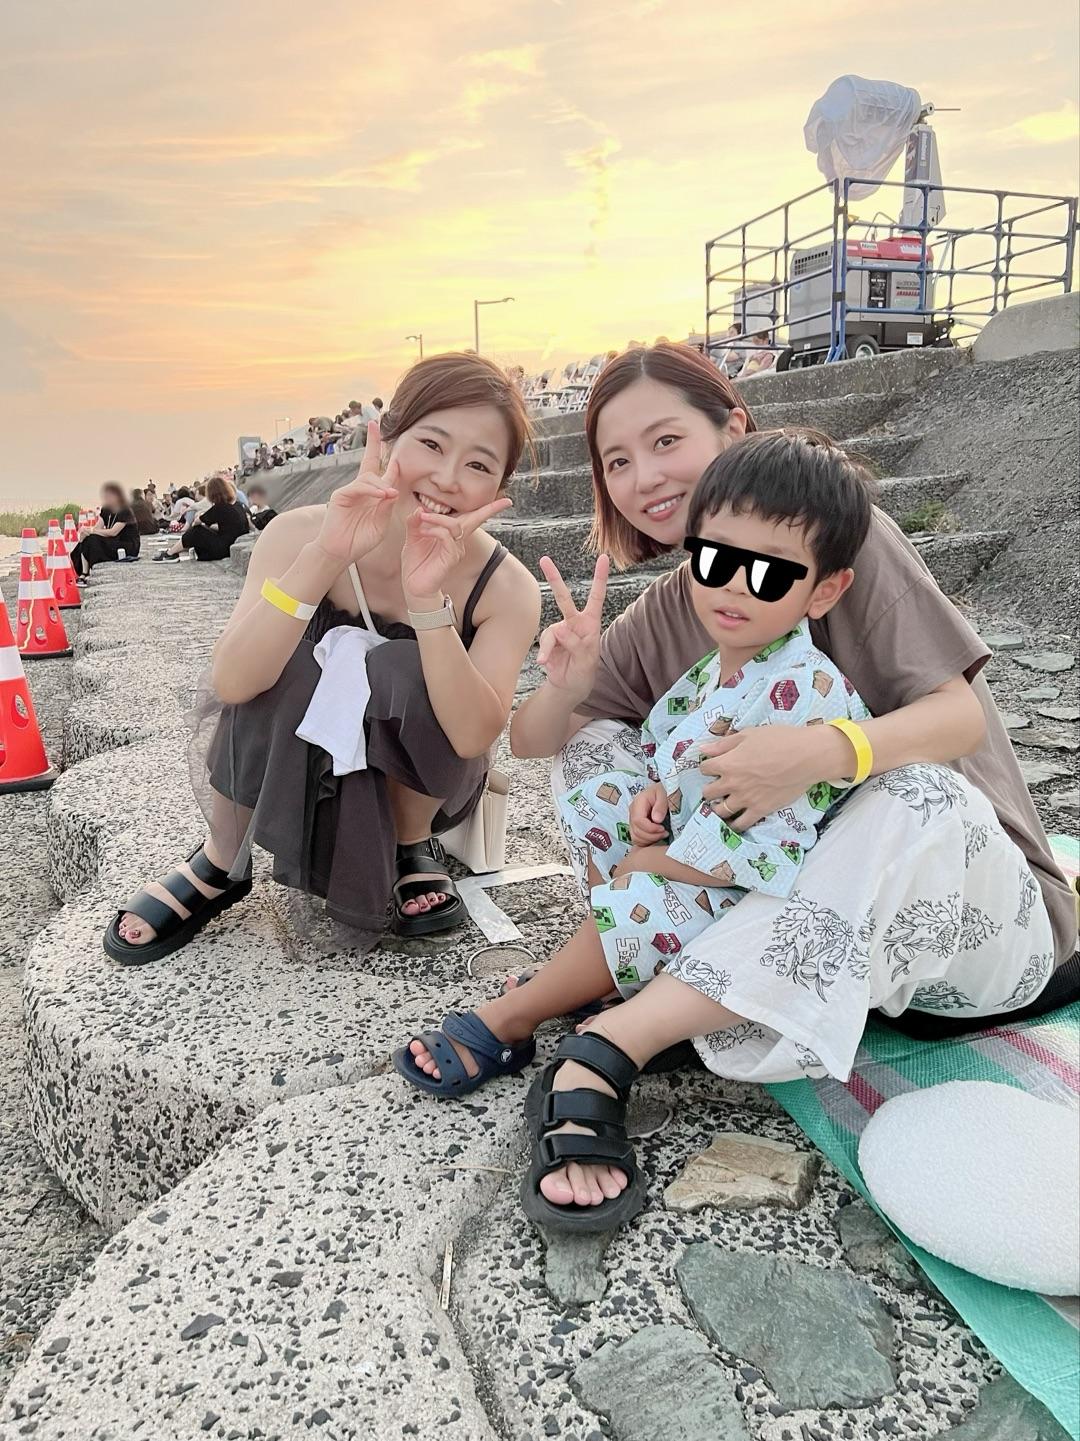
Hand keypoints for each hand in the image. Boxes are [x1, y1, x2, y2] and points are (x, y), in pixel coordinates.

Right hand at [313, 421, 399, 566]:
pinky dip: (371, 490)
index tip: (393, 441)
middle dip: (373, 442)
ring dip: (381, 483)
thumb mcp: (380, 524)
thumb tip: (392, 489)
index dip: (389, 458)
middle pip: (369, 461)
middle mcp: (362, 489)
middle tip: (374, 422)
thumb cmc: (360, 541)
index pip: (382, 472)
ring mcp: (351, 491)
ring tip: (389, 494)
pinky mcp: (341, 496)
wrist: (340, 553)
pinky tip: (381, 494)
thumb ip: (386, 507)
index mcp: (373, 495)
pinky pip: (359, 487)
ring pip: (368, 477)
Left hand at [400, 491, 513, 605]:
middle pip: (476, 519)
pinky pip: (447, 537)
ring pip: (456, 525)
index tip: (508, 501)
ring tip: (423, 518)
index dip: (490, 509)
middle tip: (505, 501)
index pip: (472, 518)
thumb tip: (419, 509)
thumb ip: (415, 522)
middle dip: (490, 509)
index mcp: (452, 534)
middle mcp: (458, 542)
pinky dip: (434, 530)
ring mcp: (456, 550)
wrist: (414, 586)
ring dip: (438, 518)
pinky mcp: (450, 558)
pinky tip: (423, 532)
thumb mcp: (413, 537)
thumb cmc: (416, 562)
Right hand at [535, 554, 608, 701]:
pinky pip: (544, 642)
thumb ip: (577, 645)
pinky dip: (544, 653)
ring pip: (552, 630)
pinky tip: (545, 663)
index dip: (599, 577)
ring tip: (551, 661)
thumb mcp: (587, 661)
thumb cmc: (584, 672)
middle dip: (554, 578)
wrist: (568, 686)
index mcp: (591, 623)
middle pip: (564, 597)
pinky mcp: (547, 640)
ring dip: (550, 646)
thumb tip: (560, 630)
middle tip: (544, 559)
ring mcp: (559, 630)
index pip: (596, 597)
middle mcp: (574, 622)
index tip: (603, 558)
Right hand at [629, 782, 668, 846]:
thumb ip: (661, 805)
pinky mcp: (636, 827)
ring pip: (635, 838)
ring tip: (662, 834)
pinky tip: (657, 836)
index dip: (651, 828)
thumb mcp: (665, 794)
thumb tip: (656, 820)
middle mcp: (632, 812)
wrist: (663, 792)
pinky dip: (647, 842)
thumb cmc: (664, 792)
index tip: (663, 828)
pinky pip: (637, 840)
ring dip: (650, 840)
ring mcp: (632, 820)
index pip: (638, 821)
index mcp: (638, 802)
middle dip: (652, 836)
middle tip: (665, 832)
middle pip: (636, 831)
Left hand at [698, 724, 849, 830]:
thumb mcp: (748, 735)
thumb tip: (703, 749)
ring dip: (718, 808)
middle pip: (708, 793)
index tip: (714, 766)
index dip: (708, 766)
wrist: (806, 757)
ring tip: (722, 805)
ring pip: (720, 811)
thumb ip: (724, 744)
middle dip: (710, 789)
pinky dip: (735, 825)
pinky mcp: (760, 810)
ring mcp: (745, 799)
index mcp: (728, 763)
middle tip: (717, 787)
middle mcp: (732, 784)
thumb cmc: (779, 740)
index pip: (704, 769)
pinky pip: (741, 824)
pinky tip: (734, 822)